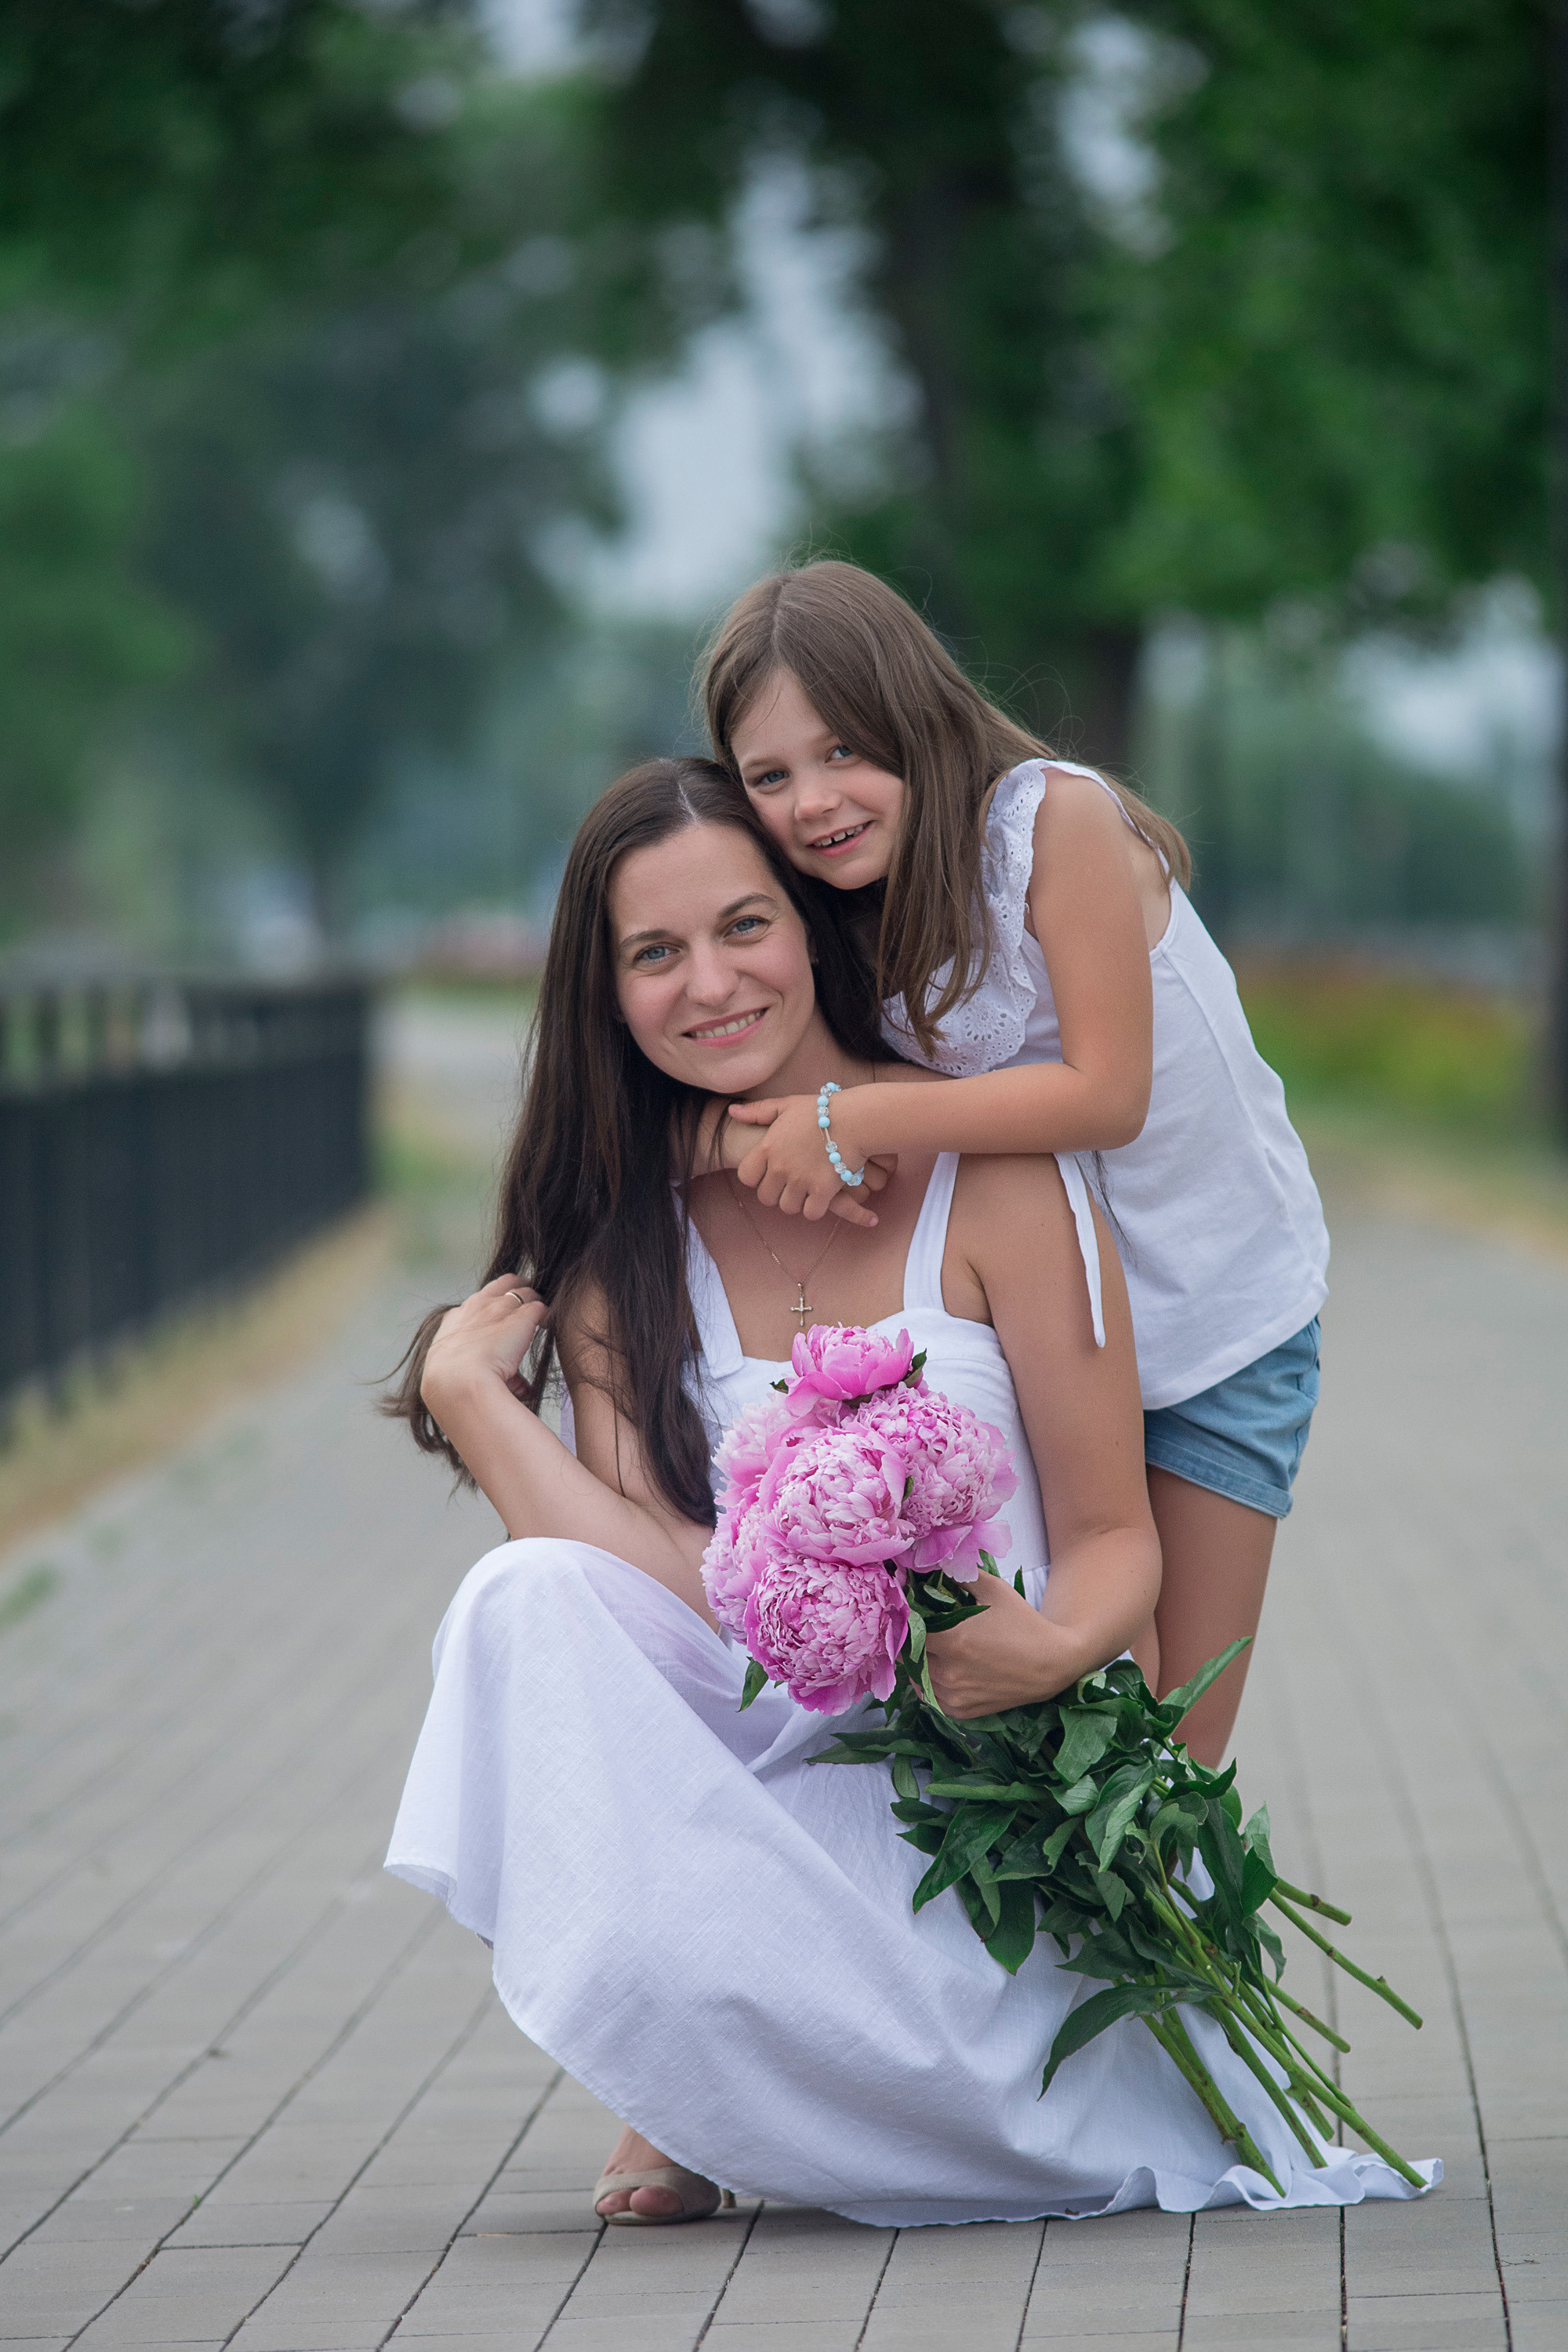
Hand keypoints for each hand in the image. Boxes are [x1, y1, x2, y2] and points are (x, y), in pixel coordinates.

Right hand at [421, 1274, 548, 1413]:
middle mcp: (477, 1306)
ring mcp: (500, 1307)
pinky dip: (546, 1316)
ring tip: (541, 1314)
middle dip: (517, 1289)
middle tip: (528, 1302)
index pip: (477, 1301)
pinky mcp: (523, 1316)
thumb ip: (482, 1372)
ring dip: (534, 1301)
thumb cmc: (453, 1384)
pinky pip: (540, 1307)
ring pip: (525, 1290)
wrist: (459, 1382)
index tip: (501, 1317)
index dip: (492, 1307)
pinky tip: (548, 1326)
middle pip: (503, 1284)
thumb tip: (515, 1388)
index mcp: (456, 1319)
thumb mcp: (455, 1374)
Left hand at [729, 1091, 889, 1225]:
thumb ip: (758, 1111)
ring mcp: (801, 1180)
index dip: (756, 1178)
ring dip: (796, 1201)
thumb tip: (732, 1112)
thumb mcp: (787, 1105)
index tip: (769, 1172)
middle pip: (766, 1197)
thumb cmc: (821, 1110)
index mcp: (768, 1147)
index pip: (746, 1177)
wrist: (856, 1119)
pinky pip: (810, 1213)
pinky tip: (821, 1196)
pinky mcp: (823, 1191)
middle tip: (790, 1184)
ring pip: (787, 1207)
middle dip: (776, 1193)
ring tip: (806, 1189)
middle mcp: (781, 1166)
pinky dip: (814, 1208)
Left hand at [924, 1573, 1069, 1718]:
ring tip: (934, 1650)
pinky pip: (932, 1698)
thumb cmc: (1023, 1623)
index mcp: (953, 1641)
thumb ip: (960, 1575)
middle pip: (912, 1654)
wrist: (1053, 1663)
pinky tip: (943, 1670)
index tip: (915, 1612)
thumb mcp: (994, 1589)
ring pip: (918, 1677)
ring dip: (921, 1663)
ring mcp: (954, 1695)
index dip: (909, 1619)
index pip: (910, 1630)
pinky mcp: (961, 1711)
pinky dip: (931, 1685)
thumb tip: (933, 1564)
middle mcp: (949, 1672)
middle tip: (925, 1630)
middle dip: (915, 1641)